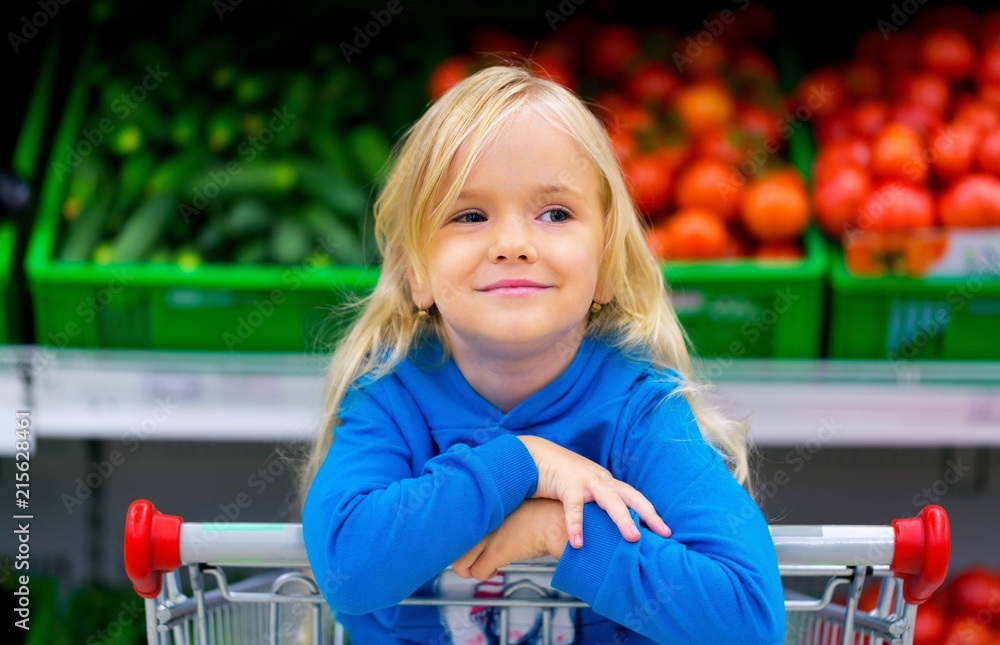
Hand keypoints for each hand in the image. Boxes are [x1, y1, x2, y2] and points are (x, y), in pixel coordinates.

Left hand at [453, 499, 566, 580]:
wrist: (553, 520)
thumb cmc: (538, 513)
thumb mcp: (511, 506)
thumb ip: (494, 514)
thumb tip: (488, 524)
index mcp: (482, 510)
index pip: (455, 526)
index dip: (460, 540)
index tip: (471, 545)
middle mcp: (480, 522)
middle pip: (452, 546)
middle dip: (460, 557)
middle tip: (473, 559)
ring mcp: (486, 538)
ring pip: (459, 564)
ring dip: (470, 569)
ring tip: (484, 566)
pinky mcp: (496, 553)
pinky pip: (477, 573)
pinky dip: (484, 575)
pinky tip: (494, 570)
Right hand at [517, 435, 671, 548]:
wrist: (531, 455)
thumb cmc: (555, 476)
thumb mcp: (578, 490)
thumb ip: (591, 506)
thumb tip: (602, 531)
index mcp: (604, 481)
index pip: (633, 496)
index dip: (649, 512)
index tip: (665, 530)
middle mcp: (599, 479)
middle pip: (630, 496)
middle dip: (648, 515)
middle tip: (663, 533)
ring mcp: (584, 480)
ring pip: (609, 499)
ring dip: (622, 519)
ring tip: (633, 539)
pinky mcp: (566, 484)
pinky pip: (574, 508)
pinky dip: (576, 526)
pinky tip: (577, 544)